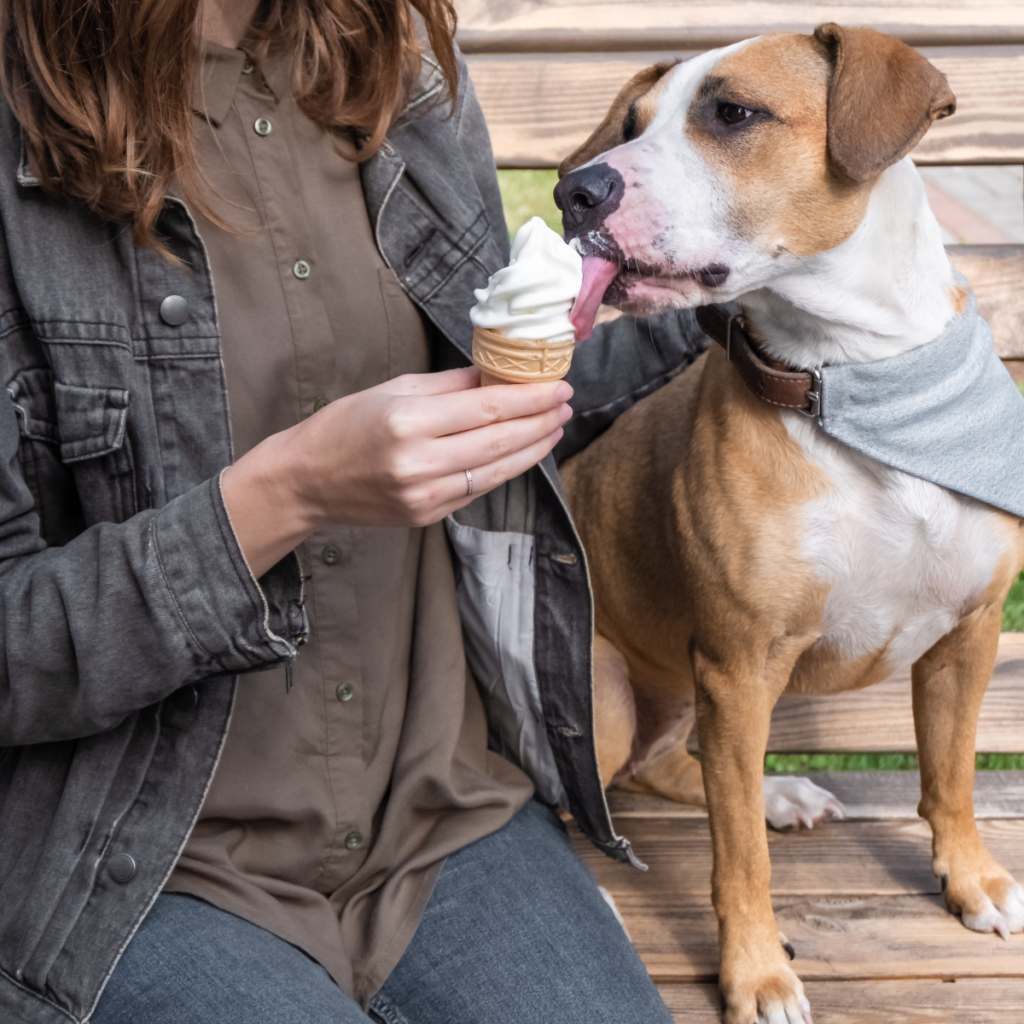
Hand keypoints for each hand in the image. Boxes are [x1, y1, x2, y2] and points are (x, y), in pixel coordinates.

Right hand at [221, 367, 571, 576]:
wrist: (306, 483)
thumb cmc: (343, 427)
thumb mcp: (391, 390)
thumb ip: (448, 385)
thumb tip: (496, 374)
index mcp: (408, 422)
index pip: (488, 409)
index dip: (531, 398)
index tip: (558, 386)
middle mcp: (419, 463)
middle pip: (499, 442)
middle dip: (540, 423)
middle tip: (565, 405)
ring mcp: (425, 496)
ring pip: (496, 472)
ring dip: (532, 450)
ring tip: (555, 428)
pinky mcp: (427, 517)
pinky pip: (478, 491)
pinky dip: (504, 470)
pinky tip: (522, 453)